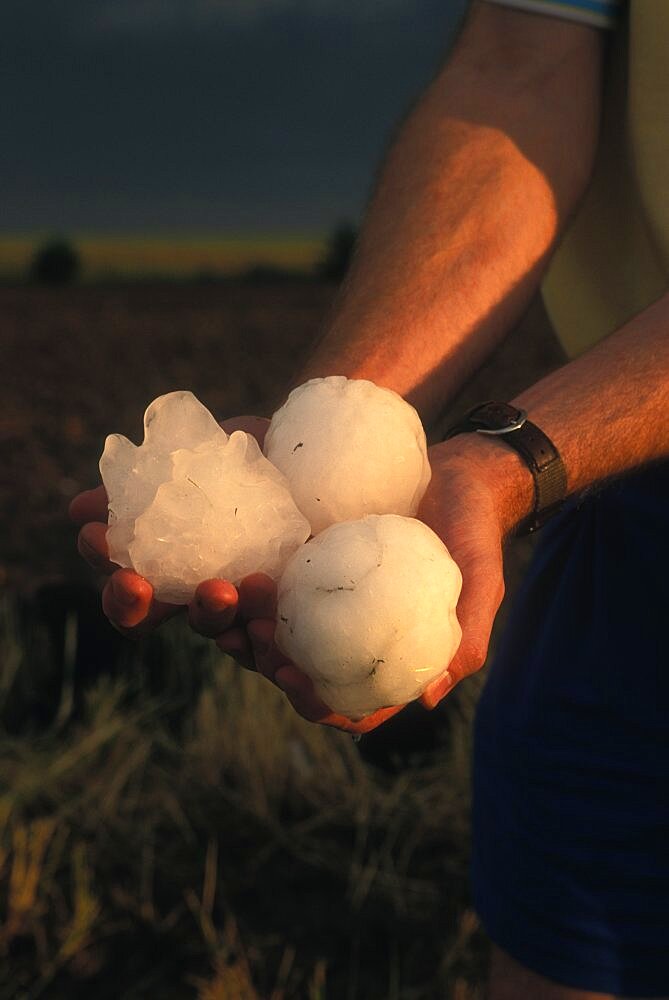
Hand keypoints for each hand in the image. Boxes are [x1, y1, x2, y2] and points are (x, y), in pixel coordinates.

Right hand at [69, 415, 270, 637]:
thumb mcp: (190, 459)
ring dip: (211, 614)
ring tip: (227, 587)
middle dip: (133, 607)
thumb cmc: (242, 462)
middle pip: (147, 621)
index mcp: (163, 563)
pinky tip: (265, 624)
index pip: (123, 591)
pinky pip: (271, 644)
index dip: (106, 577)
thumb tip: (81, 510)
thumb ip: (139, 484)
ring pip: (214, 629)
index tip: (100, 543)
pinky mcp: (287, 607)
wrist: (312, 456)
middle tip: (137, 584)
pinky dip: (263, 640)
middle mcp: (194, 590)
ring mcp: (242, 603)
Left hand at [223, 436, 518, 732]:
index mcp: (390, 659)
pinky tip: (236, 571)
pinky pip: (274, 585)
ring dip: (246, 629)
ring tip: (233, 602)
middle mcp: (352, 638)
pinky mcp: (309, 566)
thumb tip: (428, 698)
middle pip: (301, 672)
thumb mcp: (482, 581)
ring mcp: (328, 604)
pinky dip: (250, 588)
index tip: (295, 680)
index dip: (317, 704)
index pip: (350, 704)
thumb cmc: (474, 532)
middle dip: (269, 664)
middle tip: (256, 634)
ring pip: (277, 632)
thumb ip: (468, 637)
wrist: (457, 476)